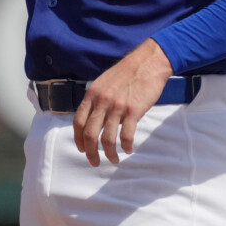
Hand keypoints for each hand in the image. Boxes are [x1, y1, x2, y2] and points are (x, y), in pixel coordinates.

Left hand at [73, 39, 173, 166]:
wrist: (147, 63)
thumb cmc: (126, 73)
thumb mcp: (103, 83)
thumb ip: (96, 100)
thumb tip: (93, 120)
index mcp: (92, 95)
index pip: (78, 122)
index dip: (78, 139)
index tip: (82, 150)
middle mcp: (102, 101)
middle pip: (90, 134)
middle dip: (90, 152)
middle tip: (94, 162)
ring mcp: (117, 106)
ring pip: (107, 138)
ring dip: (109, 153)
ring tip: (114, 159)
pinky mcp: (133, 110)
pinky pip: (127, 135)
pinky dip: (126, 146)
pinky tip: (129, 149)